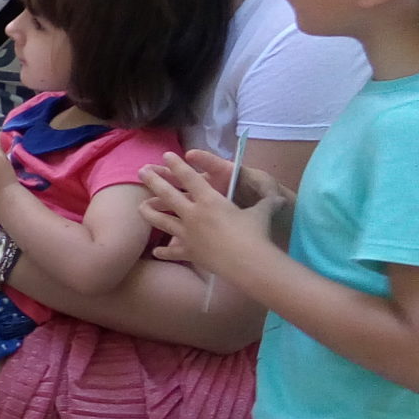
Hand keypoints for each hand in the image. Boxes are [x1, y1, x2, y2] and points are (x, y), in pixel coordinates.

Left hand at [141, 151, 289, 273]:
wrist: (248, 262)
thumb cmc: (256, 233)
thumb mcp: (262, 213)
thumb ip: (266, 202)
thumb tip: (279, 197)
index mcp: (210, 199)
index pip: (190, 177)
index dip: (177, 165)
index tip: (166, 155)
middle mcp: (193, 214)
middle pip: (167, 194)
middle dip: (153, 181)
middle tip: (141, 171)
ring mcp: (187, 234)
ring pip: (160, 220)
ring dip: (149, 212)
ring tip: (140, 206)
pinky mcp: (189, 252)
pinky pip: (173, 251)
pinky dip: (164, 252)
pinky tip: (156, 252)